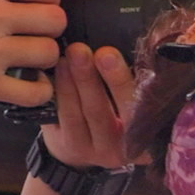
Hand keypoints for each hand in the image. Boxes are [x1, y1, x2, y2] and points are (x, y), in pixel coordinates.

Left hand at [40, 43, 137, 174]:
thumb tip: (114, 44)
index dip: (119, 81)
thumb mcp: (130, 107)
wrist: (89, 148)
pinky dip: (56, 93)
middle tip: (80, 50)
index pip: (134, 108)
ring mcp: (90, 150)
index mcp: (142, 135)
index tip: (107, 53)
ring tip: (64, 56)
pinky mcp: (67, 147)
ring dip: (69, 82)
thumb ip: (129, 86)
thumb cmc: (116, 117)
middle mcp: (119, 147)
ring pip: (78, 114)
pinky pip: (60, 118)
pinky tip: (51, 73)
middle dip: (88, 78)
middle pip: (102, 111)